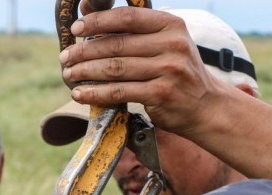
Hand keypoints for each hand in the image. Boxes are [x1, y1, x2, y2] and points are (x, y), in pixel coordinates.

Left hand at [58, 7, 226, 135]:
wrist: (206, 105)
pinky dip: (95, 93)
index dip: (98, 21)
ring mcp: (168, 70)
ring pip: (115, 69)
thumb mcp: (166, 43)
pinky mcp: (161, 94)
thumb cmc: (177, 71)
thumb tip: (89, 12)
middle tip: (65, 57)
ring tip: (69, 74)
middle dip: (85, 52)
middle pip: (117, 45)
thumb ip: (134, 30)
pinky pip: (119, 92)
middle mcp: (172, 45)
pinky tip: (79, 94)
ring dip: (85, 72)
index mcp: (171, 25)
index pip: (127, 18)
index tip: (77, 29)